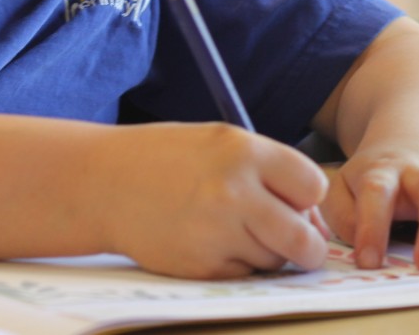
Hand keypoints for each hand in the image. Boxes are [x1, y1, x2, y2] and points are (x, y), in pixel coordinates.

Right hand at [93, 122, 328, 278]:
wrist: (104, 183)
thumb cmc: (167, 160)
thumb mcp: (221, 143)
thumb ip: (270, 172)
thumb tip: (315, 221)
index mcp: (244, 152)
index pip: (314, 186)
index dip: (307, 199)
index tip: (294, 202)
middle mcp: (235, 192)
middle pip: (305, 239)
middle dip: (306, 246)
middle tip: (295, 242)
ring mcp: (217, 233)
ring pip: (276, 260)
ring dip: (266, 253)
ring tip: (233, 230)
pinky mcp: (201, 266)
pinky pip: (244, 274)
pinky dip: (236, 265)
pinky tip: (210, 242)